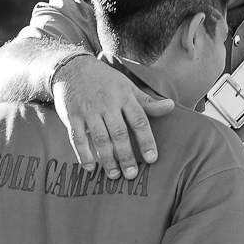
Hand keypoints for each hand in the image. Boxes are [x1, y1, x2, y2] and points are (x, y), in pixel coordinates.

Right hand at [52, 55, 173, 179]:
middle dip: (126, 156)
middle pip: (119, 134)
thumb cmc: (105, 80)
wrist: (73, 68)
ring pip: (100, 138)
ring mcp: (89, 111)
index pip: (139, 121)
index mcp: (125, 97)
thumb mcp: (128, 87)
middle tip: (132, 175)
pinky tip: (90, 168)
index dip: (146, 141)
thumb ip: (147, 102)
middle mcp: (107, 105)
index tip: (152, 159)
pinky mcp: (72, 116)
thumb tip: (171, 106)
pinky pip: (77, 138)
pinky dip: (83, 154)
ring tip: (115, 175)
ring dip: (107, 159)